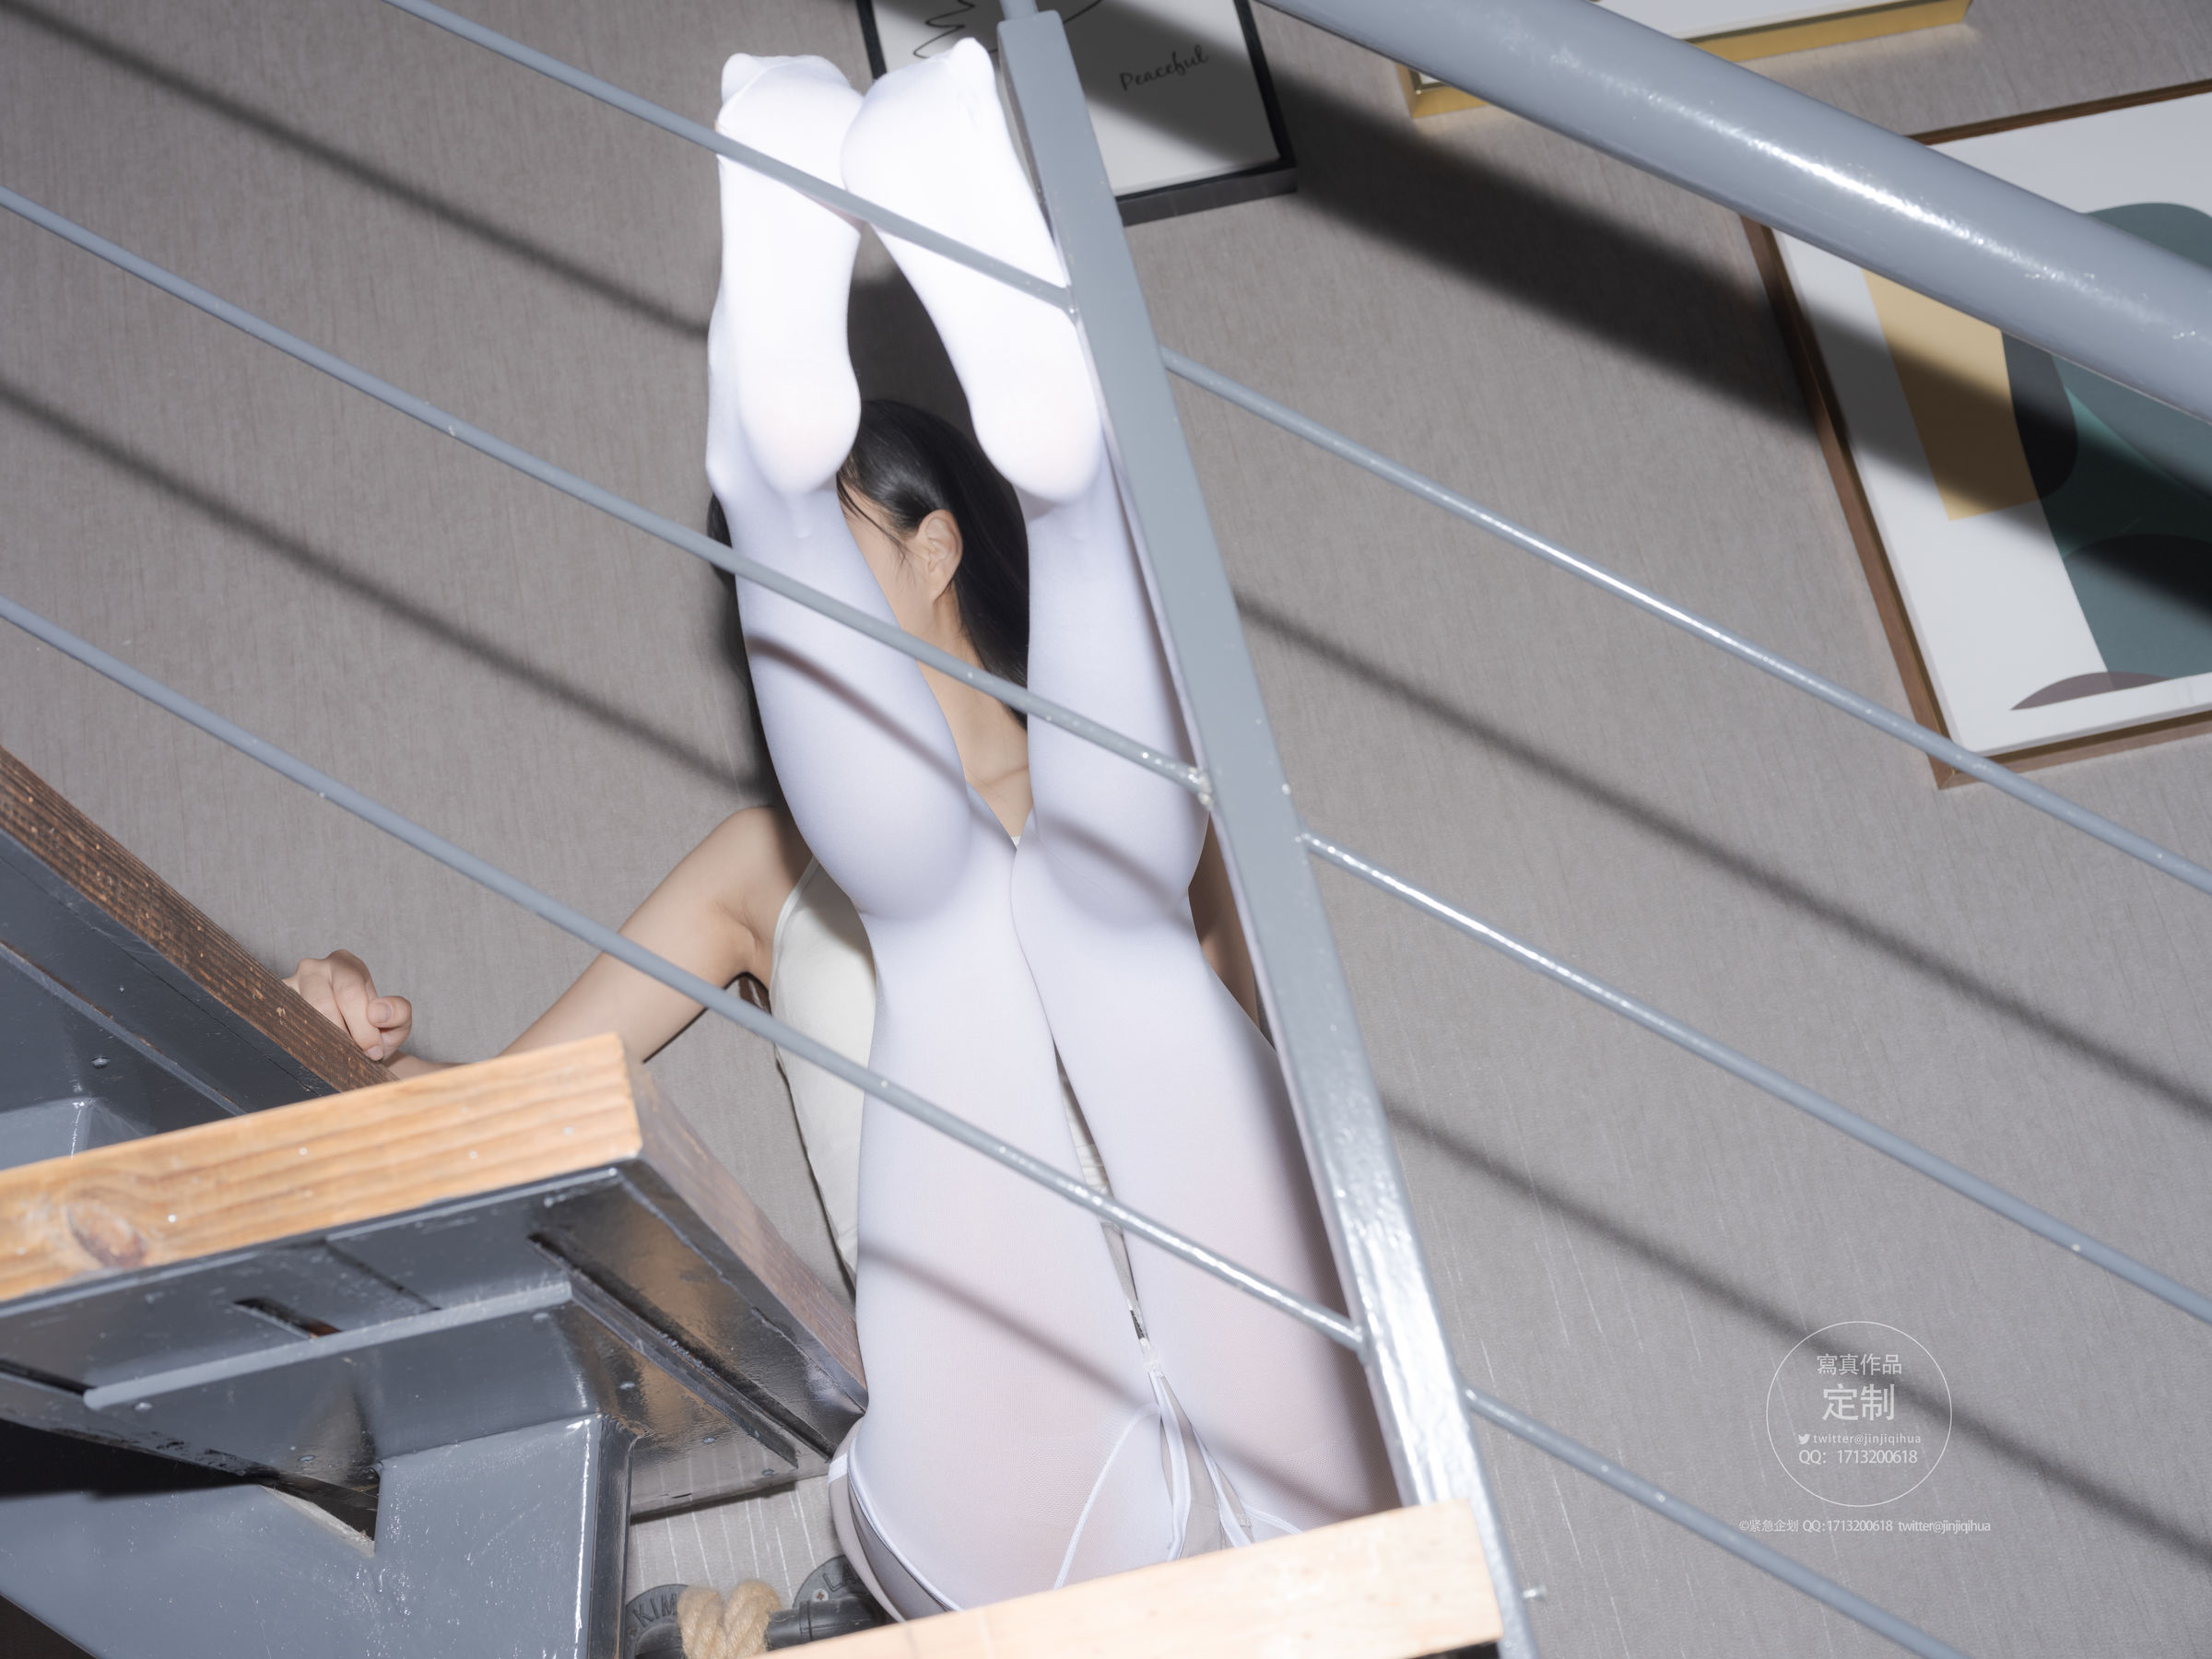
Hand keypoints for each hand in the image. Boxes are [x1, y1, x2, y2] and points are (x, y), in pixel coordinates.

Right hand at [286, 949, 412, 1062]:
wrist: (354, 1045)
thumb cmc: (376, 1028)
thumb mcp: (398, 1021)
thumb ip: (399, 1013)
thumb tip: (377, 1013)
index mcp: (346, 965)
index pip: (350, 994)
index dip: (362, 1027)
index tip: (373, 1051)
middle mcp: (315, 968)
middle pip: (323, 1004)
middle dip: (342, 1036)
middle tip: (355, 1056)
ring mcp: (290, 984)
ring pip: (301, 1015)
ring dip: (321, 1039)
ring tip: (338, 1053)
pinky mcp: (275, 1003)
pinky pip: (283, 1023)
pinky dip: (301, 1041)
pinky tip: (317, 1051)